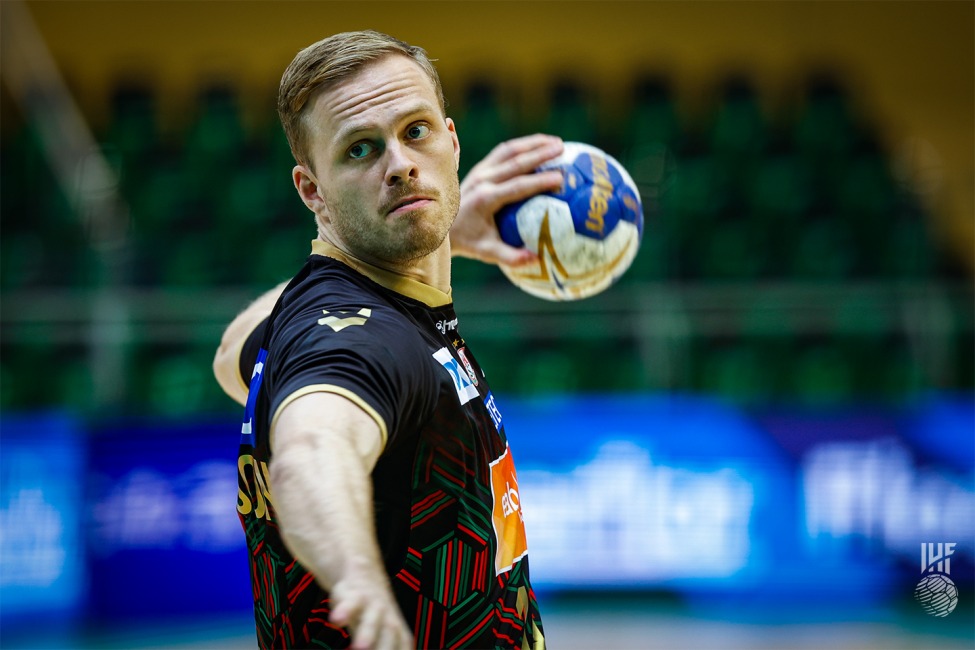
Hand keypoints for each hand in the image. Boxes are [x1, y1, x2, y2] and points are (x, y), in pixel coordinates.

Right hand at [329, 560, 412, 649]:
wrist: (364, 572)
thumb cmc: (372, 613)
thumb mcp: (379, 634)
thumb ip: (378, 647)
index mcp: (397, 630)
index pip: (402, 645)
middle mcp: (387, 617)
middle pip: (390, 634)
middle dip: (386, 649)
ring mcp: (372, 605)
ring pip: (372, 619)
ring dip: (367, 633)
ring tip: (360, 648)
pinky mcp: (354, 594)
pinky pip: (350, 603)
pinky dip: (344, 611)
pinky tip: (336, 621)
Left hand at [450, 134, 563, 266]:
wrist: (442, 226)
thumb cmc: (469, 241)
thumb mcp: (488, 252)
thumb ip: (511, 257)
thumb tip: (538, 259)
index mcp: (485, 199)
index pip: (517, 187)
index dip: (539, 181)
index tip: (560, 177)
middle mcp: (482, 180)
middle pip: (515, 162)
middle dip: (540, 153)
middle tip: (564, 148)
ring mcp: (480, 170)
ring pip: (509, 150)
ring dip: (533, 143)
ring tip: (557, 142)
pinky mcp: (480, 167)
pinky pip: (503, 151)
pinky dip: (523, 145)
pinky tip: (540, 144)